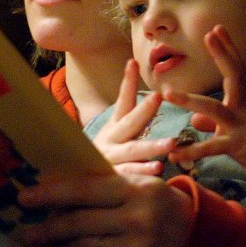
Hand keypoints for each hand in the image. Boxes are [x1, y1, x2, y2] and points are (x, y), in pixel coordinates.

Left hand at [17, 169, 193, 246]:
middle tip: (22, 230)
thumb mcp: (134, 185)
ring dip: (56, 245)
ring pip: (86, 245)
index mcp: (136, 187)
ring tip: (34, 245)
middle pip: (81, 220)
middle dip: (47, 225)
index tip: (24, 197)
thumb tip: (50, 192)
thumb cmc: (153, 203)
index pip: (85, 189)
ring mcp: (142, 245)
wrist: (196, 231)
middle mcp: (141, 215)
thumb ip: (101, 185)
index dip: (51, 193)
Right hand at [91, 59, 175, 175]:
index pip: (122, 102)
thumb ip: (131, 118)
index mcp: (113, 127)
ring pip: (133, 151)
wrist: (74, 185)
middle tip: (157, 97)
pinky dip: (143, 172)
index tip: (132, 62)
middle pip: (129, 123)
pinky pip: (131, 175)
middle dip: (143, 110)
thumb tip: (138, 88)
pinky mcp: (114, 179)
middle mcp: (111, 141)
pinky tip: (159, 170)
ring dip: (152, 147)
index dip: (128, 83)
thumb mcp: (114, 136)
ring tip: (171, 143)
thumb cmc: (104, 158)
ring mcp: (111, 159)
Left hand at [163, 25, 245, 205]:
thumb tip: (194, 119)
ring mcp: (240, 125)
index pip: (237, 69)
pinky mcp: (237, 145)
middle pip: (234, 76)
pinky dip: (191, 151)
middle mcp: (244, 108)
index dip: (228, 49)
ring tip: (168, 92)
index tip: (217, 29)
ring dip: (189, 100)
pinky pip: (210, 147)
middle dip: (222, 55)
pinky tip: (173, 154)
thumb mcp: (241, 128)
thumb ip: (214, 123)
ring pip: (213, 109)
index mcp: (245, 101)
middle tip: (208, 35)